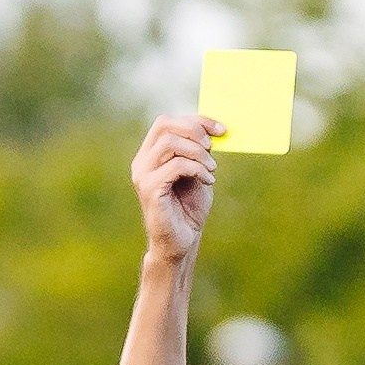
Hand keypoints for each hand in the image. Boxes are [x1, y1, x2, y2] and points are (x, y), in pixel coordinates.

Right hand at [132, 115, 220, 264]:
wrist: (181, 243)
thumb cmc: (189, 210)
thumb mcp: (197, 173)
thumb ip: (198, 151)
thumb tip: (210, 129)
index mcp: (150, 155)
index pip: (167, 122)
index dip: (196, 121)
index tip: (222, 130)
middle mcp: (142, 162)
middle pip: (165, 125)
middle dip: (195, 131)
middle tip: (213, 149)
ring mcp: (143, 175)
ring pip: (170, 143)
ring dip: (197, 152)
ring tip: (212, 169)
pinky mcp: (150, 190)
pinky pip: (176, 166)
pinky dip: (197, 169)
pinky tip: (209, 181)